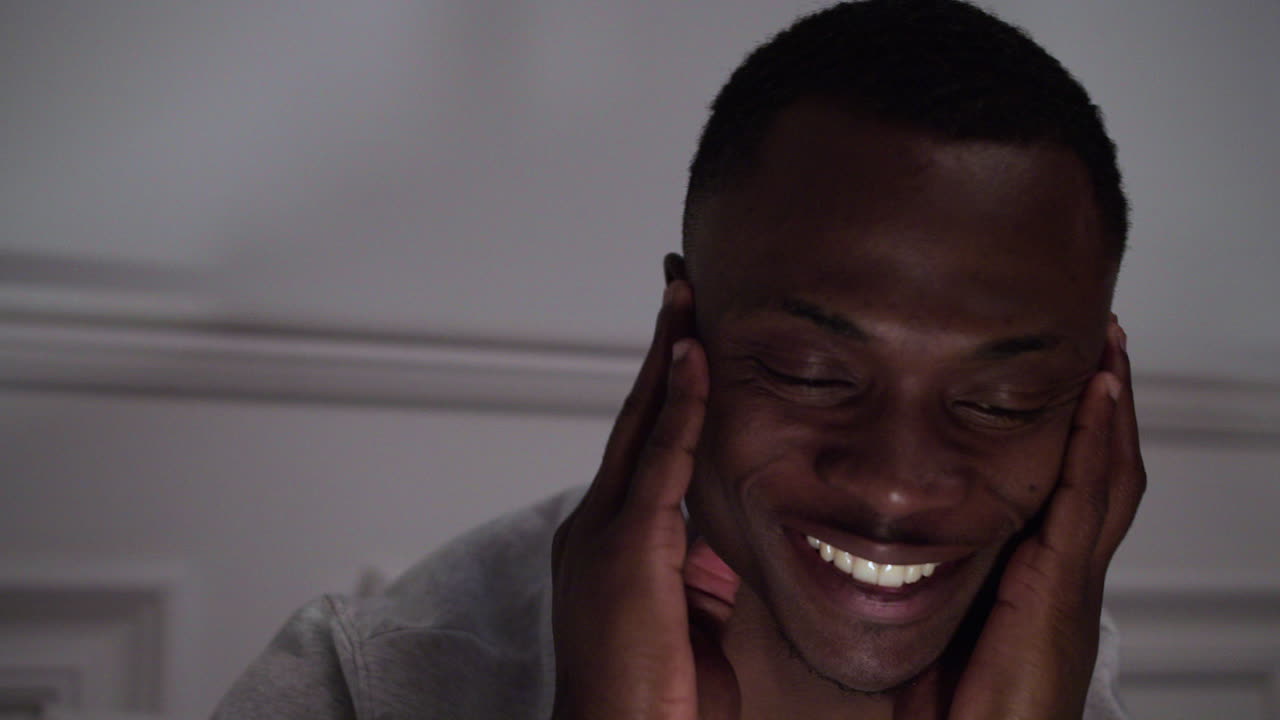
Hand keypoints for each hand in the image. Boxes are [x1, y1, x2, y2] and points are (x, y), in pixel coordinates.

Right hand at [551, 277, 733, 719]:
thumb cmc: (653, 700)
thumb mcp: (688, 618)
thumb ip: (696, 567)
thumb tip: (717, 535)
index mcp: (607, 542)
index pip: (641, 446)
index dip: (662, 388)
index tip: (682, 338)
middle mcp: (594, 526)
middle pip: (633, 417)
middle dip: (658, 349)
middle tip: (678, 286)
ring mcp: (603, 533)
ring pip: (641, 424)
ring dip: (667, 357)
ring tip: (686, 299)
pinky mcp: (627, 548)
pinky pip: (660, 462)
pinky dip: (679, 407)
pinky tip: (694, 360)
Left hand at [901, 319, 1145, 718]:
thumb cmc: (960, 711)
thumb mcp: (947, 626)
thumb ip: (936, 581)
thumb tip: (885, 543)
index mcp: (1041, 582)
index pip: (1072, 491)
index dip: (1080, 436)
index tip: (1074, 380)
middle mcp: (1066, 575)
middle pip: (1104, 472)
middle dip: (1107, 407)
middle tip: (1105, 343)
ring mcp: (1069, 580)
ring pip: (1107, 475)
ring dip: (1110, 407)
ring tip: (1108, 349)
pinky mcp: (1059, 588)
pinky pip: (1084, 501)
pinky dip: (1095, 444)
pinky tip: (1096, 396)